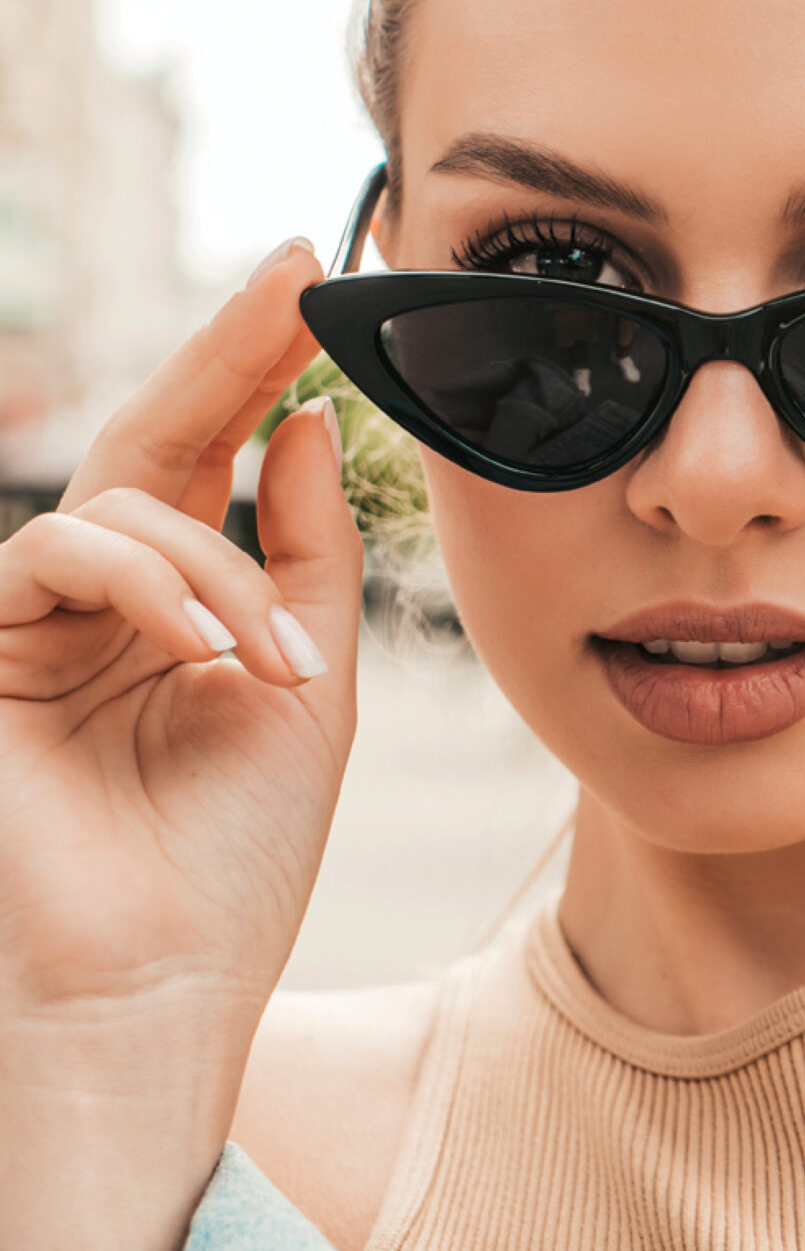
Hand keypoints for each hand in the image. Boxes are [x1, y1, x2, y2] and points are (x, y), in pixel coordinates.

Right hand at [0, 239, 362, 1245]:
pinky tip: (209, 648)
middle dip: (228, 353)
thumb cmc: (236, 851)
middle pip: (155, 436)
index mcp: (178, 605)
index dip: (257, 370)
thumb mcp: (309, 680)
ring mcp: (36, 618)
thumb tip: (310, 424)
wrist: (163, 984)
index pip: (214, 461)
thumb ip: (307, 551)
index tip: (312, 282)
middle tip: (294, 275)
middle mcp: (102, 599)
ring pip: (120, 505)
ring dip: (218, 567)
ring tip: (275, 663)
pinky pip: (62, 555)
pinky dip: (153, 586)